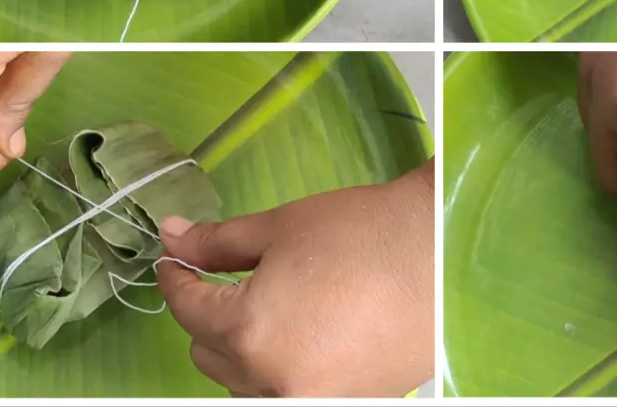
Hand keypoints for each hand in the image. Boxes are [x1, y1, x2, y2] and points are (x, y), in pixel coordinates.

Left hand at [156, 161, 434, 396]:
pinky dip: (284, 369)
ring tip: (276, 308)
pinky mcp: (346, 405)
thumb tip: (172, 240)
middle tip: (231, 278)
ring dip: (244, 350)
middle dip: (211, 315)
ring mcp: (311, 401)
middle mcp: (273, 382)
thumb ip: (217, 244)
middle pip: (209, 355)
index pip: (186, 311)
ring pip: (245, 384)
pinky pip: (287, 393)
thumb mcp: (280, 228)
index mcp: (249, 333)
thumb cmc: (364, 233)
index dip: (175, 278)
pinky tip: (307, 335)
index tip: (175, 259)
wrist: (444, 254)